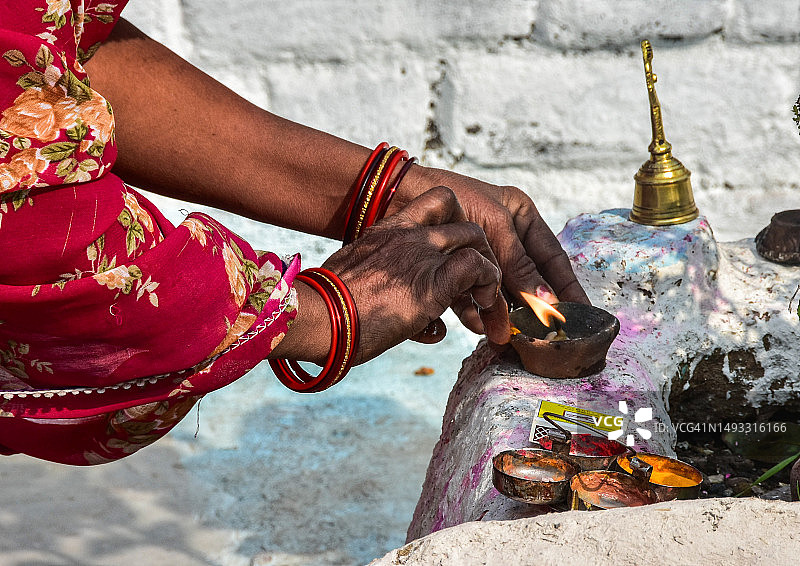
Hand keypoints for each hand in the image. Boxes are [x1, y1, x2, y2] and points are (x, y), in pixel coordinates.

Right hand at [322, 186, 508, 363]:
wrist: (315, 317)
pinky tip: (482, 307)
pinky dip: (488, 285)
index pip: (434, 204)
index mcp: (386, 232)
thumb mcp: (353, 286)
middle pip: (462, 222)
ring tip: (487, 300)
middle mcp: (407, 235)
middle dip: (480, 251)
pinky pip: (476, 267)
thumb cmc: (325, 310)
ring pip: (476, 239)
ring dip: (488, 270)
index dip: (455, 224)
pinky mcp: (432, 281)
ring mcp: (421, 253)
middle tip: (481, 282)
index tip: (459, 252)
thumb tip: (412, 320)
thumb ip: (383, 291)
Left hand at [392, 167, 588, 334]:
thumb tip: (547, 302)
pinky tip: (477, 324)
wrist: (398, 196)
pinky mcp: (454, 269)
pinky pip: (470, 294)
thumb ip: (518, 265)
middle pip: (524, 280)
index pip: (551, 258)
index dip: (566, 286)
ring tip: (505, 334)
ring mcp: (480, 254)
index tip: (582, 314)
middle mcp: (504, 237)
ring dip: (501, 313)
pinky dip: (474, 310)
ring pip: (498, 291)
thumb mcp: (494, 226)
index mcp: (521, 217)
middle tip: (543, 335)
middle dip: (530, 308)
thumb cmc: (451, 197)